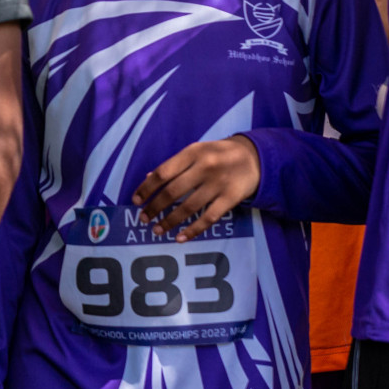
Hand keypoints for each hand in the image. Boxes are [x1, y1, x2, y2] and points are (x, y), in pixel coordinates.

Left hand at [131, 135, 260, 241]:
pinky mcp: (230, 198)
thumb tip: (148, 179)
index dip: (146, 188)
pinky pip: (208, 218)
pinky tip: (180, 237)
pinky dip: (193, 230)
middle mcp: (204, 167)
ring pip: (189, 207)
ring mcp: (218, 184)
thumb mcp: (195, 151)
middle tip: (143, 219)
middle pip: (173, 192)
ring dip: (170, 221)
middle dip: (155, 208)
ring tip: (157, 230)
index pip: (162, 173)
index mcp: (192, 153)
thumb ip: (174, 165)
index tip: (135, 200)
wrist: (253, 157)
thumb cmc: (217, 154)